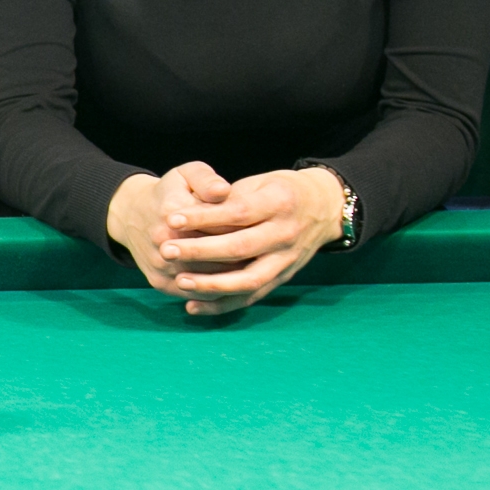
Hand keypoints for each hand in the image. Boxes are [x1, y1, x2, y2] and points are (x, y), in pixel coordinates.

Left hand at [106, 161, 345, 316]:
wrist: (323, 208)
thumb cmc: (279, 190)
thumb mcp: (257, 183)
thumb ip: (227, 198)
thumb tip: (190, 216)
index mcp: (279, 203)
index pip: (238, 213)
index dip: (203, 216)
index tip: (171, 218)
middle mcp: (286, 234)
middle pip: (241, 248)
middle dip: (200, 251)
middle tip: (166, 250)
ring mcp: (287, 260)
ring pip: (249, 279)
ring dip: (211, 284)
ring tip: (179, 282)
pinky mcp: (283, 278)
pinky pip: (252, 297)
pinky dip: (223, 305)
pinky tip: (193, 307)